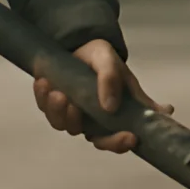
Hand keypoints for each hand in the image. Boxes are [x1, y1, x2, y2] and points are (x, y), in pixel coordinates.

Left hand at [32, 39, 174, 153]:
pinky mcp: (53, 106)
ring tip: (58, 93)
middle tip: (75, 108)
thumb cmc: (101, 58)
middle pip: (90, 138)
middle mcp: (94, 121)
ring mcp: (73, 116)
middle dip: (80, 124)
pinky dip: (43, 97)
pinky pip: (46, 108)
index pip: (118, 140)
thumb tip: (146, 108)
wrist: (78, 45)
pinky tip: (43, 82)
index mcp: (113, 116)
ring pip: (65, 125)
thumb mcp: (112, 63)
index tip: (131, 137)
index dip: (122, 143)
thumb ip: (118, 81)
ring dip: (59, 111)